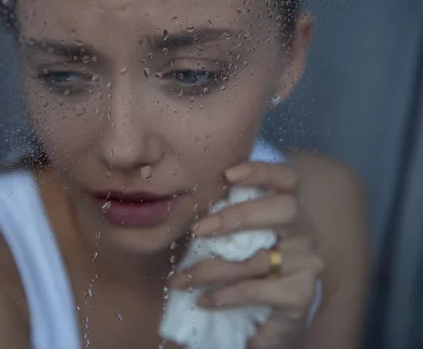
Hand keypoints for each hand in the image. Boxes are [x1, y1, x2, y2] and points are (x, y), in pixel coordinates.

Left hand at [168, 161, 324, 348]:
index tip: (228, 174)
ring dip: (212, 269)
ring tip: (181, 278)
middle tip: (198, 229)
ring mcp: (307, 265)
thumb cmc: (244, 267)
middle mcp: (305, 232)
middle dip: (239, 216)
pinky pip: (258, 291)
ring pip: (259, 258)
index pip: (287, 178)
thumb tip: (181, 205)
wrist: (267, 318)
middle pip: (285, 210)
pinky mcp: (301, 296)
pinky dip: (226, 295)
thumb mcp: (233, 239)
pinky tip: (205, 300)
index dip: (262, 171)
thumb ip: (221, 219)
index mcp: (288, 210)